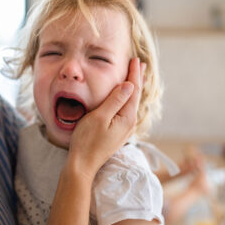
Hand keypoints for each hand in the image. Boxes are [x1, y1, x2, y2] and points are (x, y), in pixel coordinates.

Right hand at [67, 58, 144, 179]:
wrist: (82, 165)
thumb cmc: (87, 141)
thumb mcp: (99, 117)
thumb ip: (114, 100)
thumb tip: (129, 85)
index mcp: (126, 117)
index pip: (133, 90)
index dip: (134, 74)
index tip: (136, 60)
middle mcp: (129, 123)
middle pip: (135, 96)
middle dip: (137, 79)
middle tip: (141, 64)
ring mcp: (124, 129)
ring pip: (131, 103)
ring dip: (134, 88)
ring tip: (137, 77)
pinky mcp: (117, 133)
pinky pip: (126, 110)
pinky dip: (127, 99)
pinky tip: (126, 99)